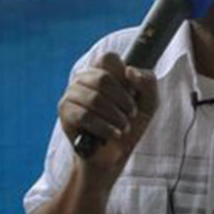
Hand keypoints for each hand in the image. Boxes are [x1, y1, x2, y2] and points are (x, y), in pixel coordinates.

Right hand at [58, 52, 157, 173]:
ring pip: (94, 98)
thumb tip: (130, 71)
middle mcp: (83, 78)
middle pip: (103, 78)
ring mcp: (71, 94)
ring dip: (115, 116)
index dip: (125, 77)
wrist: (114, 155)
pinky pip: (84, 115)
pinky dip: (104, 127)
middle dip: (123, 100)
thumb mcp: (149, 103)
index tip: (132, 95)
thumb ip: (148, 82)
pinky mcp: (65, 112)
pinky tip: (113, 134)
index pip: (108, 58)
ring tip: (122, 127)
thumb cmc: (129, 125)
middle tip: (130, 115)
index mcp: (101, 71)